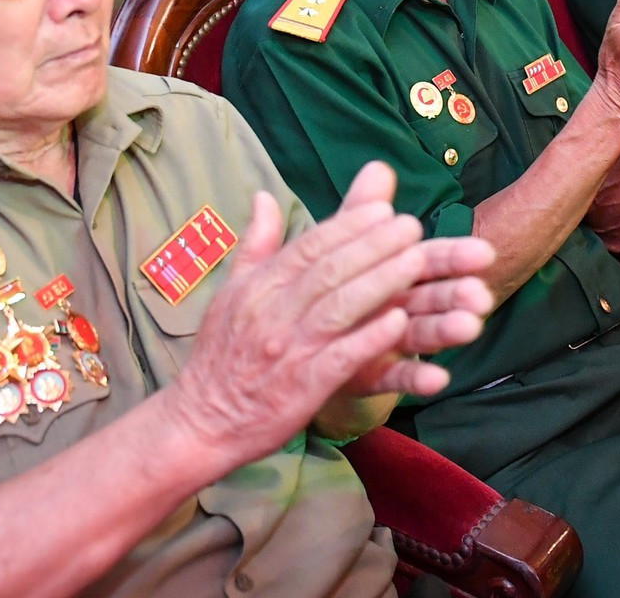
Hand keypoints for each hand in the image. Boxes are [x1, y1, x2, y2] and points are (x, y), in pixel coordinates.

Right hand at [164, 163, 493, 472]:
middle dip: (374, 245)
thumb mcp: (230, 293)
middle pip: (329, 270)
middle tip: (412, 226)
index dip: (348, 226)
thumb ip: (255, 244)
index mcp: (258, 287)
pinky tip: (400, 322)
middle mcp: (273, 313)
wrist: (202, 422)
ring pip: (339, 307)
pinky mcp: (302, 387)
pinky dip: (370, 338)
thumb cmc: (220, 356)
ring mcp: (288, 350)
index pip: (308, 247)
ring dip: (381, 281)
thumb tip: (264, 196)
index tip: (383, 209)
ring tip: (417, 262)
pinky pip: (341, 357)